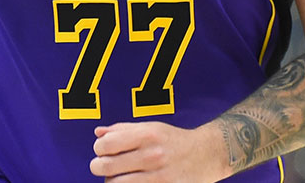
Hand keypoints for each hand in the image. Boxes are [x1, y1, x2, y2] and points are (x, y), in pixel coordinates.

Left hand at [89, 121, 227, 181]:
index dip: (99, 148)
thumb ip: (123, 129)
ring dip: (111, 180)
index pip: (106, 144)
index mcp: (147, 135)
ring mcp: (157, 177)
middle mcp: (152, 156)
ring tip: (119, 176)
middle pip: (105, 166)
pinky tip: (130, 182)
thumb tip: (99, 133)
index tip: (103, 150)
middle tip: (103, 166)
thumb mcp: (151, 127)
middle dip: (98, 166)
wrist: (205, 156)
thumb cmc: (174, 141)